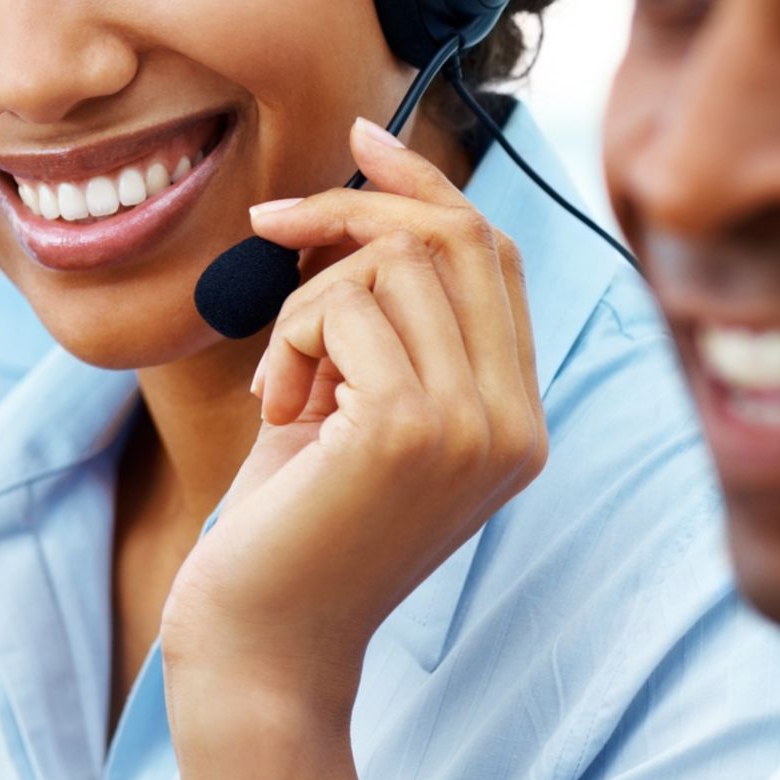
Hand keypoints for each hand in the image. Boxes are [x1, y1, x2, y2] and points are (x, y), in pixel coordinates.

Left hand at [161, 116, 546, 716]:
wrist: (262, 641)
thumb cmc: (290, 523)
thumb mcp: (351, 402)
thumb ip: (383, 319)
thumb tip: (369, 196)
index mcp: (517, 417)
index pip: (495, 255)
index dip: (427, 185)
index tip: (362, 138)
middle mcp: (517, 423)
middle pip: (455, 237)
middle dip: (351, 212)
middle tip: (271, 228)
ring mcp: (474, 427)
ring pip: (388, 267)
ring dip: (304, 306)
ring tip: (283, 388)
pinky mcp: (410, 428)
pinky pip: (340, 309)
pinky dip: (288, 341)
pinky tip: (279, 414)